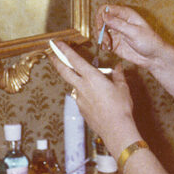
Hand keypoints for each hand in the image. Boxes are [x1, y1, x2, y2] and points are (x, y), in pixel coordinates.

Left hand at [50, 41, 138, 157]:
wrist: (116, 130)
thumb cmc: (120, 108)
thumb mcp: (122, 88)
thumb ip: (118, 75)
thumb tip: (118, 67)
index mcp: (92, 77)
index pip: (74, 60)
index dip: (64, 50)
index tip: (57, 43)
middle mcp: (82, 87)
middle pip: (64, 71)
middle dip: (56, 61)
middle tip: (50, 54)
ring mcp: (80, 99)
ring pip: (73, 85)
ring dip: (75, 79)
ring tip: (88, 81)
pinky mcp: (81, 109)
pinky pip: (80, 97)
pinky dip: (84, 94)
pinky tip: (95, 98)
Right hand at [96, 4, 166, 71]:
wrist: (154, 57)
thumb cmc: (149, 42)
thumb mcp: (134, 32)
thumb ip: (118, 24)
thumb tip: (104, 14)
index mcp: (125, 14)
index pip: (106, 9)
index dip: (100, 16)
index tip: (100, 27)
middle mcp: (119, 21)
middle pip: (100, 20)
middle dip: (100, 30)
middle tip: (106, 40)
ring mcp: (116, 32)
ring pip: (100, 31)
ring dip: (101, 39)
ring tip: (109, 46)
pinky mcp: (114, 42)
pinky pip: (102, 41)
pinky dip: (103, 45)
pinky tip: (109, 49)